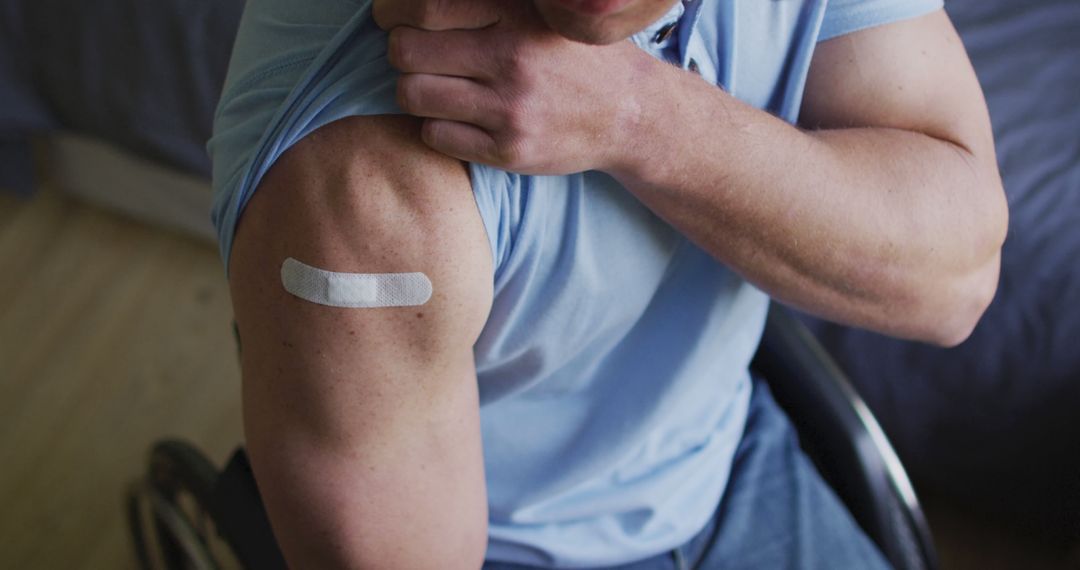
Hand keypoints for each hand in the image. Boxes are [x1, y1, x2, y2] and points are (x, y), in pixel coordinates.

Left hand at [377, 0, 657, 174]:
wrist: (628, 114)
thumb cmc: (571, 55)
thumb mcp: (538, 10)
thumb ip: (485, 2)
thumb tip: (411, 3)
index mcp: (518, 12)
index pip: (425, 5)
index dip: (392, 11)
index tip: (391, 18)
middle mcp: (513, 57)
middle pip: (406, 52)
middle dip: (401, 52)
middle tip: (414, 55)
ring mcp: (510, 108)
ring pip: (413, 95)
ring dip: (415, 90)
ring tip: (436, 88)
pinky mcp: (509, 150)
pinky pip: (435, 136)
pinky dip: (437, 126)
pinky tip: (458, 118)